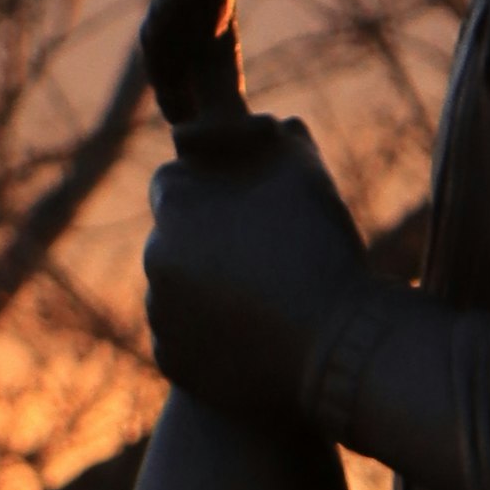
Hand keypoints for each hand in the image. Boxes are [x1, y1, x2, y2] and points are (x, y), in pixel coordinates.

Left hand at [143, 123, 373, 422]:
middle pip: (172, 239)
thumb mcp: (307, 175)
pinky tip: (248, 335)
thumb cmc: (321, 252)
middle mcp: (155, 258)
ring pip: (174, 291)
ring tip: (258, 300)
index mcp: (176, 207)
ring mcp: (161, 315)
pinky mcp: (173, 361)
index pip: (172, 183)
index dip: (205, 189)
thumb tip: (272, 127)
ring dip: (202, 290)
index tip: (237, 204)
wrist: (334, 346)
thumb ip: (278, 140)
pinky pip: (181, 340)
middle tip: (256, 256)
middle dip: (204, 242)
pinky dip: (205, 337)